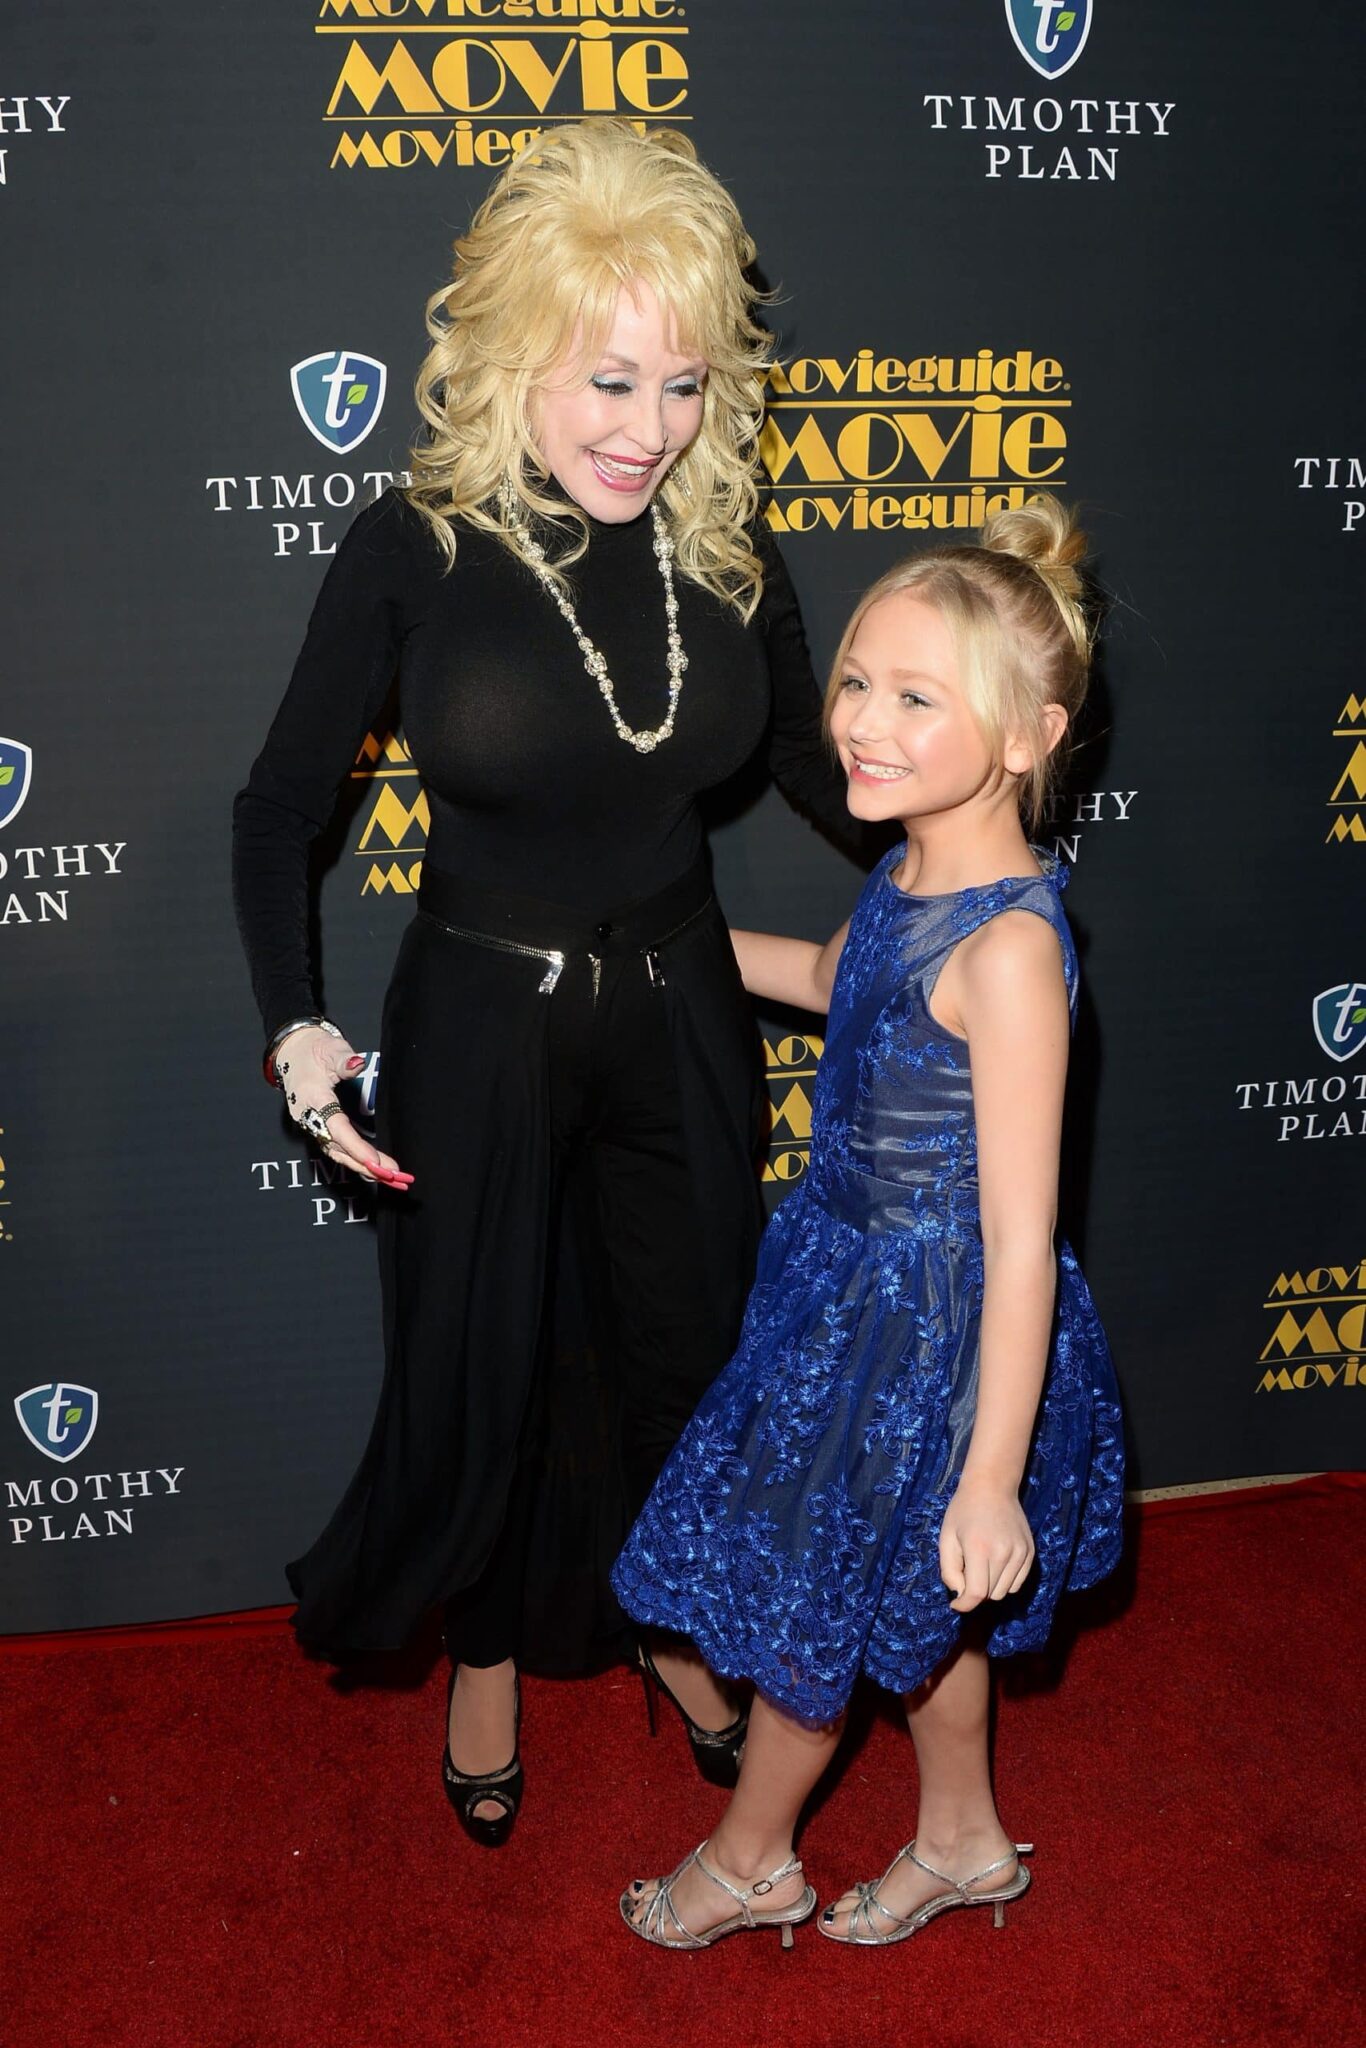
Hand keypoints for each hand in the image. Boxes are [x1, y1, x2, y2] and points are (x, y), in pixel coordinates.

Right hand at [274, 1026, 412, 1188]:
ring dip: (362, 1166)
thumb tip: (357, 1064)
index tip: (376, 1161)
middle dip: (364, 1164)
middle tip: (393, 1176)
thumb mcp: (330, 1048)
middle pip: (336, 1148)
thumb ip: (343, 1059)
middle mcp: (308, 1116)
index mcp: (312, 1097)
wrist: (294, 1050)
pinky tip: (373, 1168)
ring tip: (389, 1176)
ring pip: (335, 1152)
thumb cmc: (314, 1049)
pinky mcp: (317, 1126)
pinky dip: (354, 1159)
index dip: (356, 1146)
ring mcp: (311, 1123)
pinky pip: (335, 1147)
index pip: (336, 1128)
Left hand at [938, 1475, 1034, 1613]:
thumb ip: (949, 1570)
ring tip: (981, 1564)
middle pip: (990, 1595)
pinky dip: (1005, 1582)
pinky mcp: (1030, 1553)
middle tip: (966, 1570)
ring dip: (990, 1587)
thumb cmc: (963, 1511)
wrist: (992, 1486)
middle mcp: (1004, 1553)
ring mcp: (1020, 1553)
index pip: (976, 1594)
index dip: (964, 1605)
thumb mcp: (946, 1538)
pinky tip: (995, 1564)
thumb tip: (961, 1594)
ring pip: (1004, 1592)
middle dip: (975, 1590)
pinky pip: (1017, 1584)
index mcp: (979, 1549)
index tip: (956, 1604)